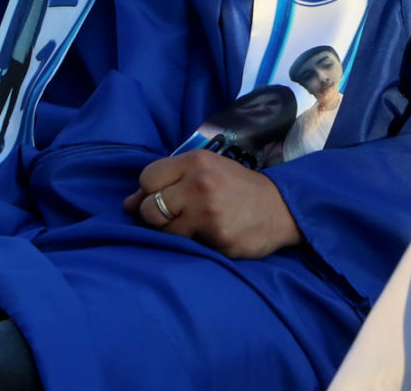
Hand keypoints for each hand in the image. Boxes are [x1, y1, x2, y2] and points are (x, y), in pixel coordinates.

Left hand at [123, 151, 301, 258]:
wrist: (283, 207)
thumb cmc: (238, 188)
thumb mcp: (207, 170)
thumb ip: (170, 181)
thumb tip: (127, 204)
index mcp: (196, 161)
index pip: (147, 178)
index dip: (149, 192)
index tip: (163, 198)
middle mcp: (200, 185)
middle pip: (149, 209)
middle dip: (155, 217)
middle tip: (175, 217)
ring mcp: (209, 214)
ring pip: (164, 232)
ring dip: (173, 233)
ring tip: (194, 227)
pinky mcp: (218, 240)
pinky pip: (188, 248)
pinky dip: (195, 245)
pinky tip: (211, 236)